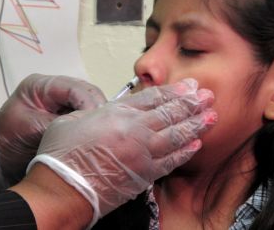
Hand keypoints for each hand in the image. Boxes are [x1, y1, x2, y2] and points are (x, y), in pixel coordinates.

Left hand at [0, 74, 106, 189]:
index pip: (75, 88)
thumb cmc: (6, 143)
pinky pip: (83, 117)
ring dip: (95, 119)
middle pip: (86, 93)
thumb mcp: (32, 129)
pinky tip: (96, 137)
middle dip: (96, 110)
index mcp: (40, 85)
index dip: (90, 104)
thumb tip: (90, 124)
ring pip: (88, 105)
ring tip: (103, 135)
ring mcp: (59, 104)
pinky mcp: (64, 118)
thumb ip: (62, 123)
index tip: (99, 123)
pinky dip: (90, 126)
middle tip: (105, 130)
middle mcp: (53, 90)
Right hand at [28, 78, 216, 224]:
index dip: (175, 90)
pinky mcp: (144, 175)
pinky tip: (197, 145)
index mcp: (117, 113)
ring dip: (196, 124)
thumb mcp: (72, 119)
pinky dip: (185, 152)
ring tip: (211, 116)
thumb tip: (109, 111)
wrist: (63, 189)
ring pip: (176, 135)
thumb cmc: (62, 155)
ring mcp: (142, 153)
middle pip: (170, 113)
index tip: (190, 86)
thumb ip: (96, 111)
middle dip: (192, 103)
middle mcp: (134, 130)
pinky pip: (171, 161)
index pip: (153, 97)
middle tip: (209, 96)